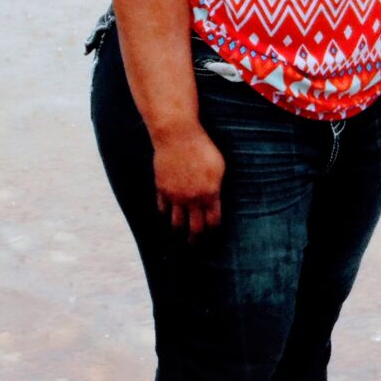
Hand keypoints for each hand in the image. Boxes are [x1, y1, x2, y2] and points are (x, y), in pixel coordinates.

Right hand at [151, 126, 224, 240]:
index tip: (212, 234)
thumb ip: (217, 186)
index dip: (212, 229)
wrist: (177, 136)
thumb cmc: (202, 147)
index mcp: (210, 194)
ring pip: (176, 222)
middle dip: (195, 238)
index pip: (213, 221)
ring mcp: (175, 195)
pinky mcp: (162, 188)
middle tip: (195, 244)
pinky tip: (167, 216)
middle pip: (195, 227)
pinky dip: (165, 214)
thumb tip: (216, 200)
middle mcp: (192, 199)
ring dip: (178, 231)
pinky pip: (163, 208)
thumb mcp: (218, 166)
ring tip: (179, 236)